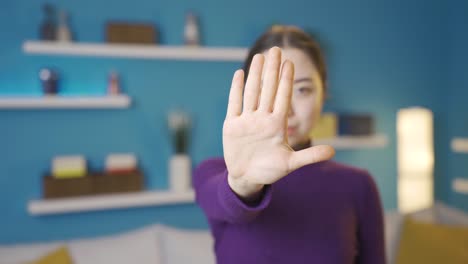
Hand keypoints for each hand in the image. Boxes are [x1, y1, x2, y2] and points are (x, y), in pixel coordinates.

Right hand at [223, 47, 334, 198]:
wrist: (247, 178)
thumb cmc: (270, 170)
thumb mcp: (291, 164)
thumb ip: (310, 156)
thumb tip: (333, 151)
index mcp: (277, 125)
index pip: (283, 97)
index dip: (286, 80)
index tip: (290, 63)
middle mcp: (263, 118)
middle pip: (268, 89)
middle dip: (272, 70)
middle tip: (276, 50)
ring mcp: (248, 120)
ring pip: (252, 92)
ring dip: (255, 74)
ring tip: (259, 56)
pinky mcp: (233, 125)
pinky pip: (235, 104)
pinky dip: (236, 89)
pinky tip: (239, 74)